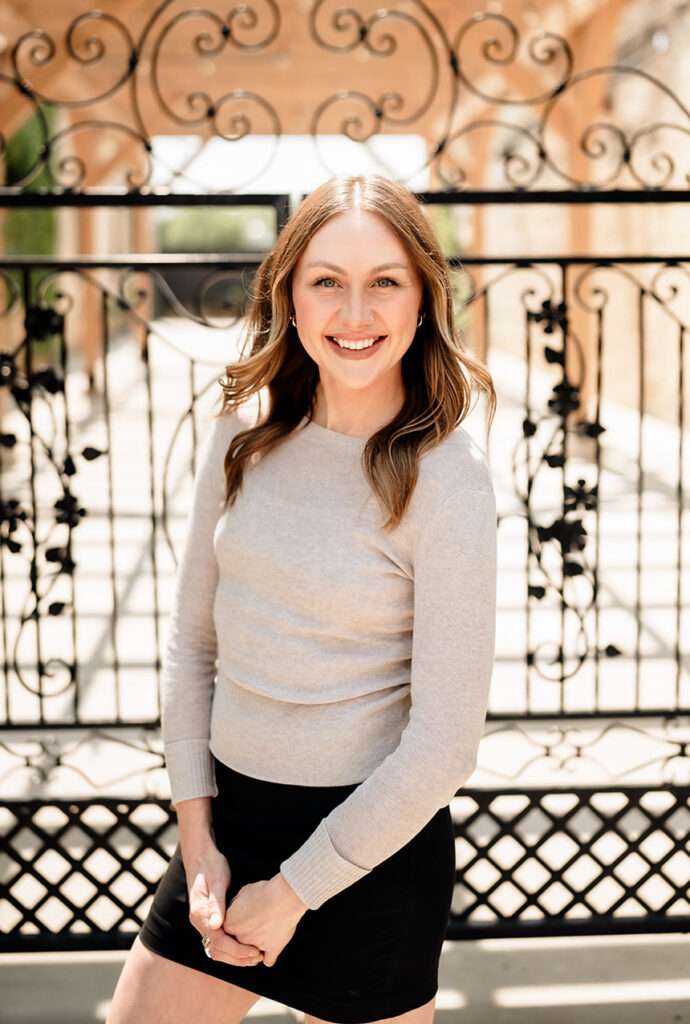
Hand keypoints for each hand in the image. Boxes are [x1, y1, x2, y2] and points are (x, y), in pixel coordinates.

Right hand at [184, 844, 263, 966]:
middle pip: (217, 951)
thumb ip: (216, 904)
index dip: (237, 950)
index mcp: (200, 915)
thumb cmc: (211, 866)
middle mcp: (200, 922)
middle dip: (238, 958)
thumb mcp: (216, 881)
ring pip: (218, 949)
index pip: (218, 942)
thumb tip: (217, 926)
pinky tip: (247, 946)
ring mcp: (204, 922)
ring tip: (256, 956)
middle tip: (259, 957)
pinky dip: (233, 947)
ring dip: (236, 956)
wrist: (201, 856)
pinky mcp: (210, 919)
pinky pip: (220, 940)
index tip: (255, 952)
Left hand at [221, 873, 308, 967]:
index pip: (228, 929)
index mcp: (230, 925)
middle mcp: (241, 939)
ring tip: (264, 936)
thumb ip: (236, 904)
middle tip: (255, 925)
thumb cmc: (263, 892)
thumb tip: (236, 908)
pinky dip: (270, 956)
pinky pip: (268, 960)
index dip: (237, 922)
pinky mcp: (272, 950)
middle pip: (240, 942)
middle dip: (245, 936)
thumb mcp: (243, 892)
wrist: (283, 898)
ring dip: (256, 948)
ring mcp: (256, 947)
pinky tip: (271, 950)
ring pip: (252, 953)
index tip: (244, 917)